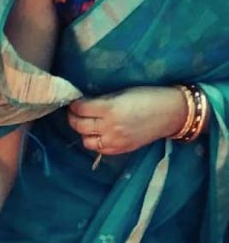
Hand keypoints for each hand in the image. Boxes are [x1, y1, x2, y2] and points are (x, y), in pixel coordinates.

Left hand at [68, 86, 188, 156]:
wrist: (170, 113)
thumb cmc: (148, 96)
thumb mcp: (123, 92)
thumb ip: (102, 100)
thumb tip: (83, 103)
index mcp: (110, 108)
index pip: (80, 109)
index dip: (75, 105)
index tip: (75, 101)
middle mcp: (109, 127)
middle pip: (79, 126)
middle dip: (73, 118)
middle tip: (74, 113)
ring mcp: (114, 141)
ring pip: (86, 141)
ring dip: (83, 132)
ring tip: (87, 124)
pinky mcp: (119, 150)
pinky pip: (98, 149)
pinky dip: (95, 142)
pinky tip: (98, 133)